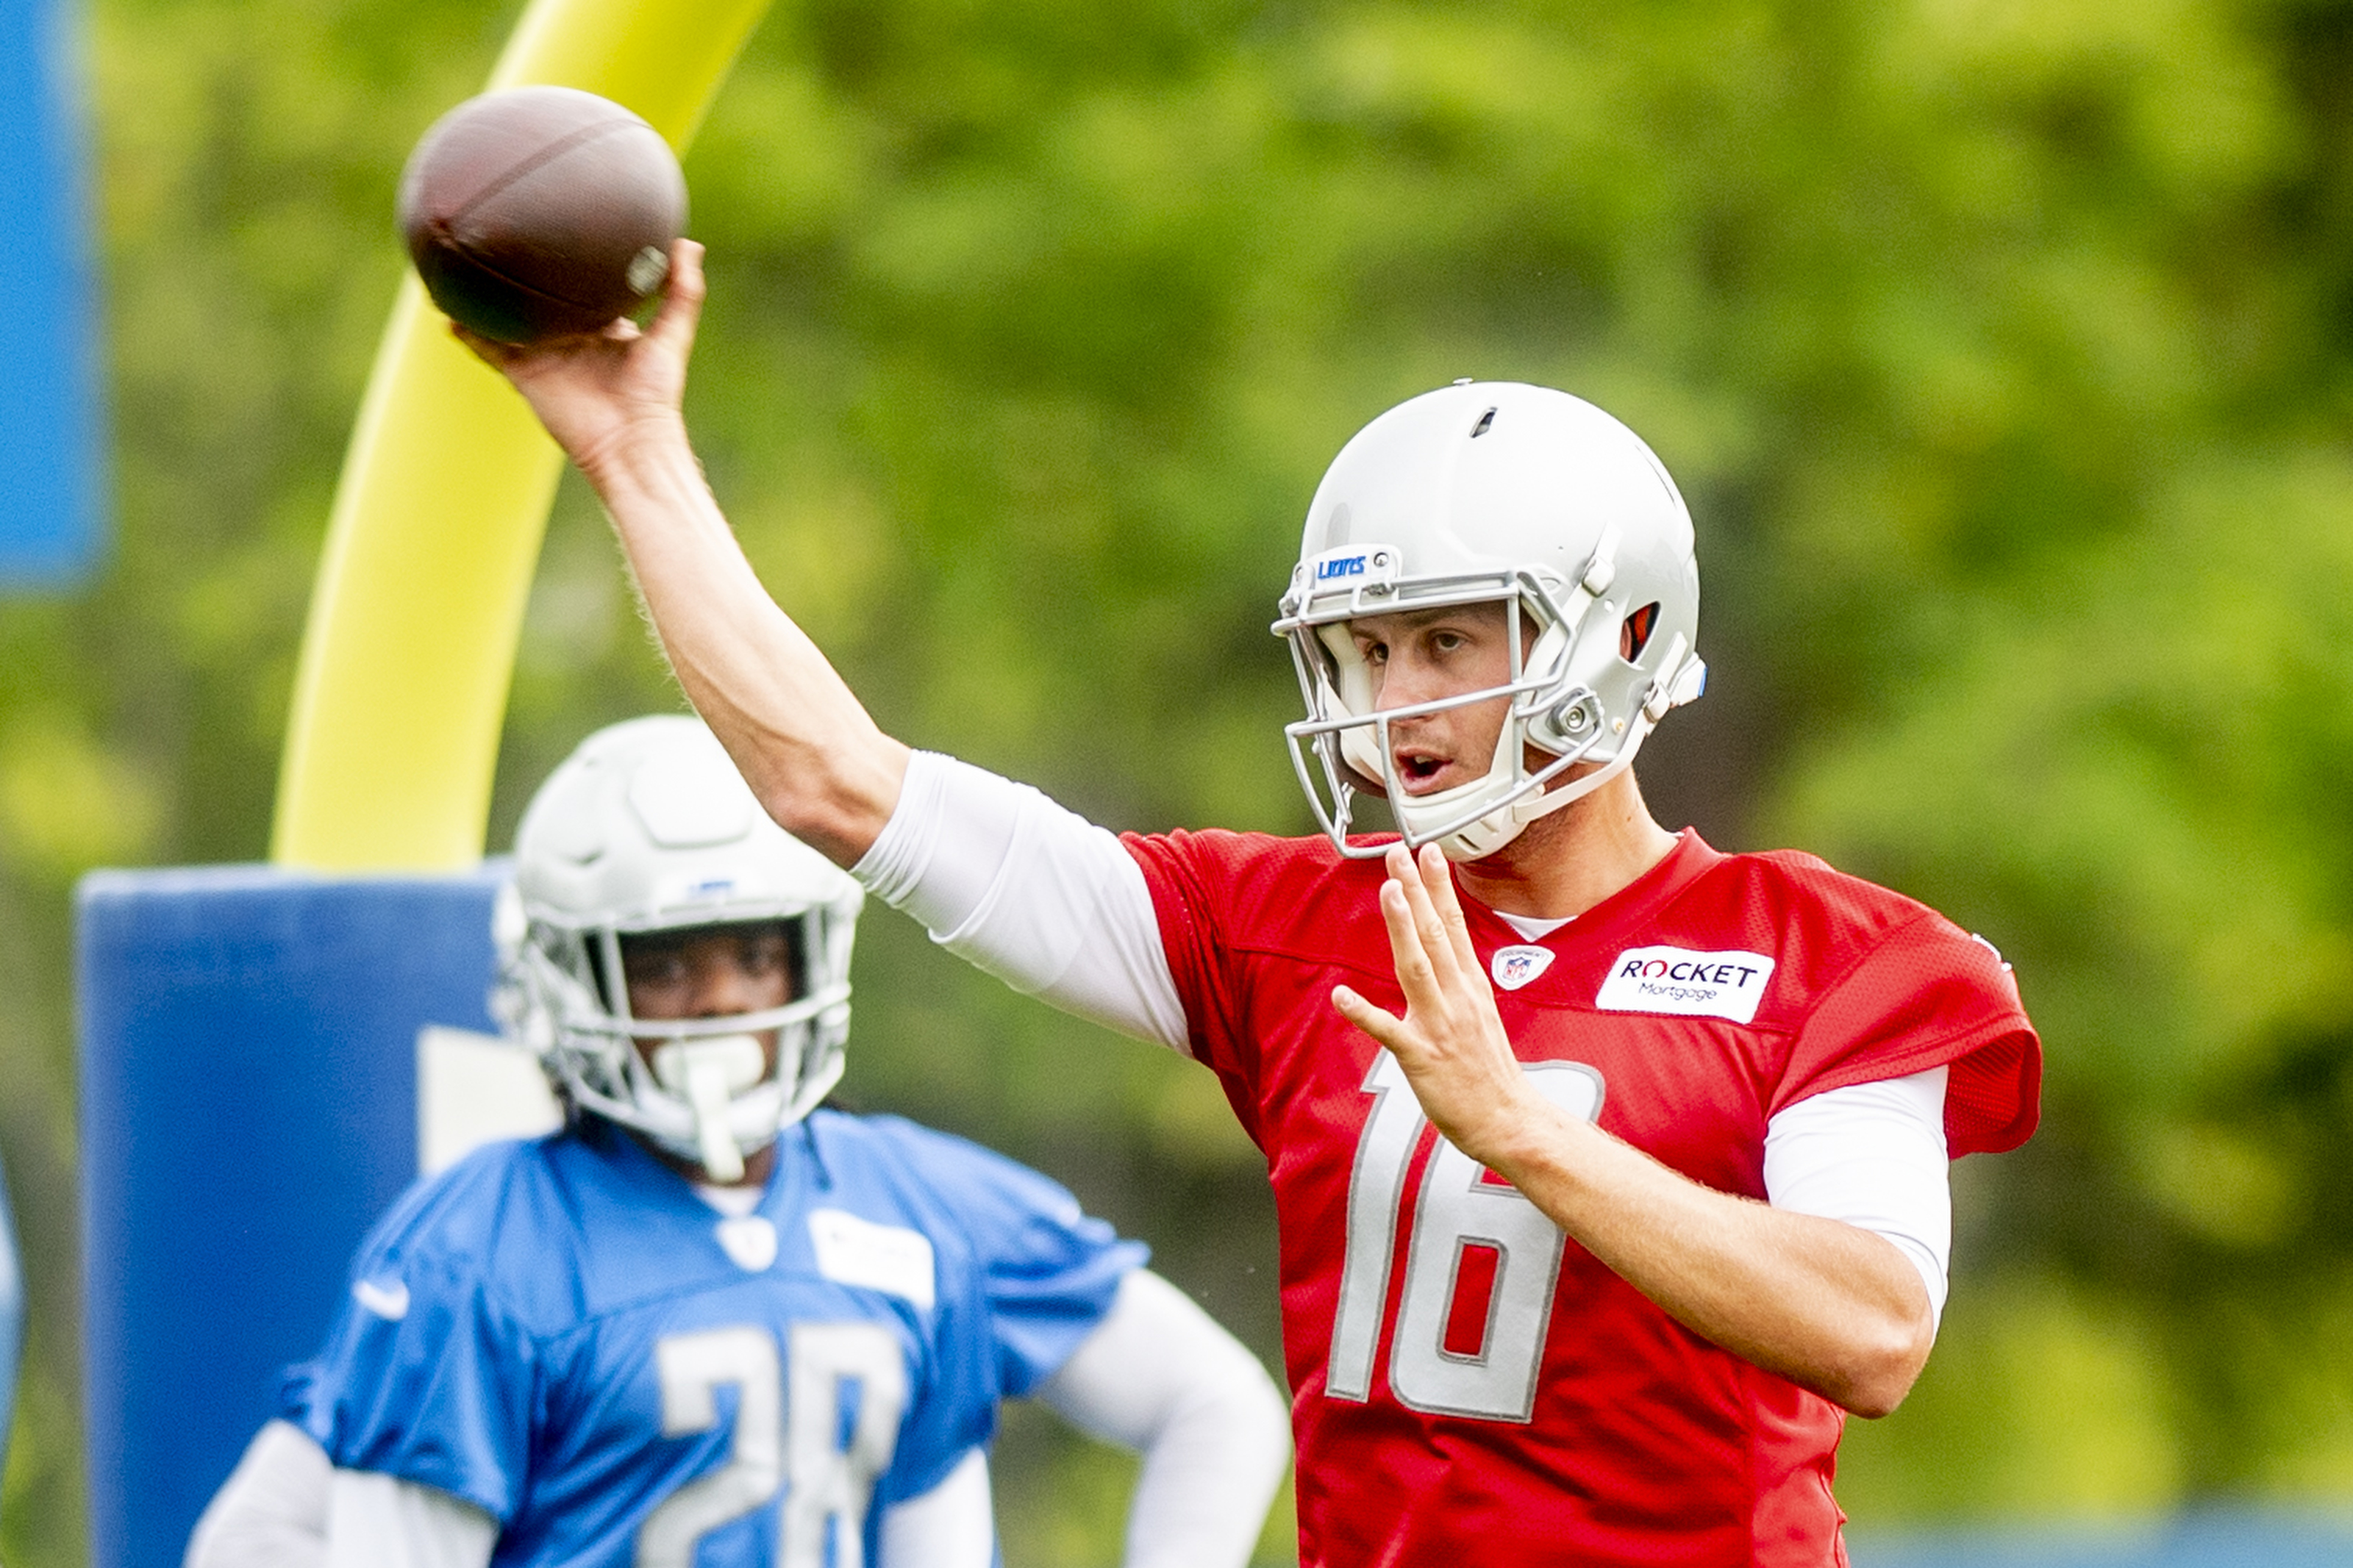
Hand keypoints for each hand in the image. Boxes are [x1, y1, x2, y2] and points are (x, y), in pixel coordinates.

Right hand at [453, 238, 706, 479]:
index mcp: (602, 326)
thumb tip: (687, 243)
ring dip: (485, 298)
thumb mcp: (673, 335)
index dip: (571, 263)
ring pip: (506, 318)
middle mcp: (569, 336)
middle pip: (539, 298)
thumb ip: (682, 291)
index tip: (560, 230)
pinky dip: (467, 332)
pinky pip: (488, 348)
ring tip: (460, 267)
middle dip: (524, 274)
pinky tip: (446, 313)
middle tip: (504, 235)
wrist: (629, 440)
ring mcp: (543, 354)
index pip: (582, 286)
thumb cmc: (656, 392)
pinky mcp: (523, 373)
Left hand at [1332, 842, 1550, 1169]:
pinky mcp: (1422, 1057)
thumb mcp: (1482, 1014)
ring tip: (1388, 892)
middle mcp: (1458, 998)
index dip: (1439, 887)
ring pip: (1417, 968)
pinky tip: (1339, 994)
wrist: (1509, 1119)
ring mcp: (1440, 1026)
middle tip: (1399, 854)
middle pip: (1435, 935)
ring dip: (1403, 928)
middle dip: (1416, 892)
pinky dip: (1363, 1011)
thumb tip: (1445, 950)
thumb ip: (1460, 981)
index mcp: (1471, 987)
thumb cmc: (1490, 1071)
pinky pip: (1388, 1030)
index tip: (1429, 851)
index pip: (1455, 926)